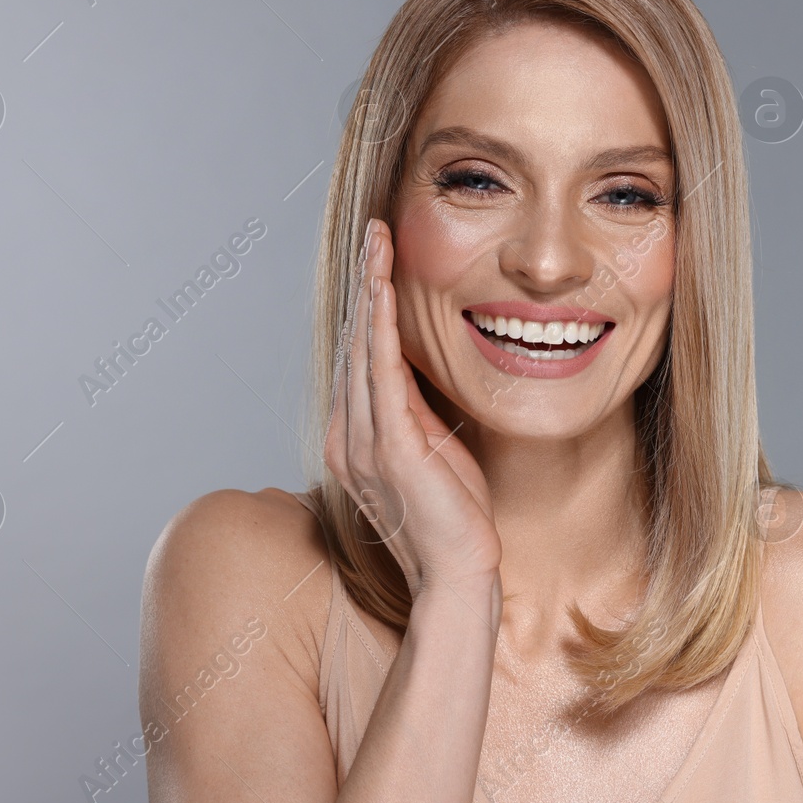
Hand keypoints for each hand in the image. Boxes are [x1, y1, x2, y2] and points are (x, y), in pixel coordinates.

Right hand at [324, 218, 502, 599]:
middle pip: (353, 340)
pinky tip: (384, 292)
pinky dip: (382, 328)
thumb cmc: (452, 517)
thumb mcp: (433, 450)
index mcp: (352, 437)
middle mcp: (345, 435)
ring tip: (378, 242)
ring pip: (363, 348)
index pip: (358, 355)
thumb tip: (419, 371)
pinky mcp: (389, 448)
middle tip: (375, 230)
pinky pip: (382, 374)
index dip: (367, 302)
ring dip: (371, 290)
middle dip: (364, 281)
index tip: (379, 257)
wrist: (457, 573)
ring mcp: (361, 441)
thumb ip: (416, 412)